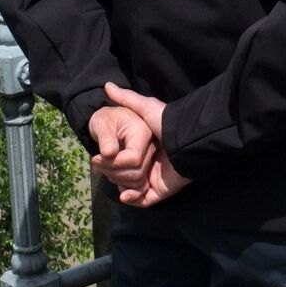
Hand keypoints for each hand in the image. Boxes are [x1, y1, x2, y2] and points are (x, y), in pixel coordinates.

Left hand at [87, 102, 154, 190]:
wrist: (110, 122)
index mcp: (144, 133)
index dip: (113, 164)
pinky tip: (112, 177)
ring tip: (104, 167)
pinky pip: (140, 186)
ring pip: (138, 182)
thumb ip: (105, 137)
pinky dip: (125, 187)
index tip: (95, 159)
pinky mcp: (147, 168)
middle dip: (113, 173)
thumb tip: (109, 154)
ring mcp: (151, 159)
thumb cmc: (106, 120)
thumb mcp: (101, 123)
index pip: (134, 159)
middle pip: (137, 173)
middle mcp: (152, 147)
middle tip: (97, 164)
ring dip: (117, 180)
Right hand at [103, 82, 193, 206]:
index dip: (111, 159)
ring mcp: (157, 177)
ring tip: (113, 181)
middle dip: (114, 175)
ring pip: (134, 189)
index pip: (125, 157)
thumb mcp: (146, 107)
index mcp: (147, 147)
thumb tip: (107, 85)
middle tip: (103, 170)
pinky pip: (145, 200)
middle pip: (127, 174)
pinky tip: (125, 194)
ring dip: (122, 187)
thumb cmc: (167, 123)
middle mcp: (151, 163)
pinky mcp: (162, 190)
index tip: (98, 158)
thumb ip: (128, 98)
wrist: (186, 140)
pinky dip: (134, 199)